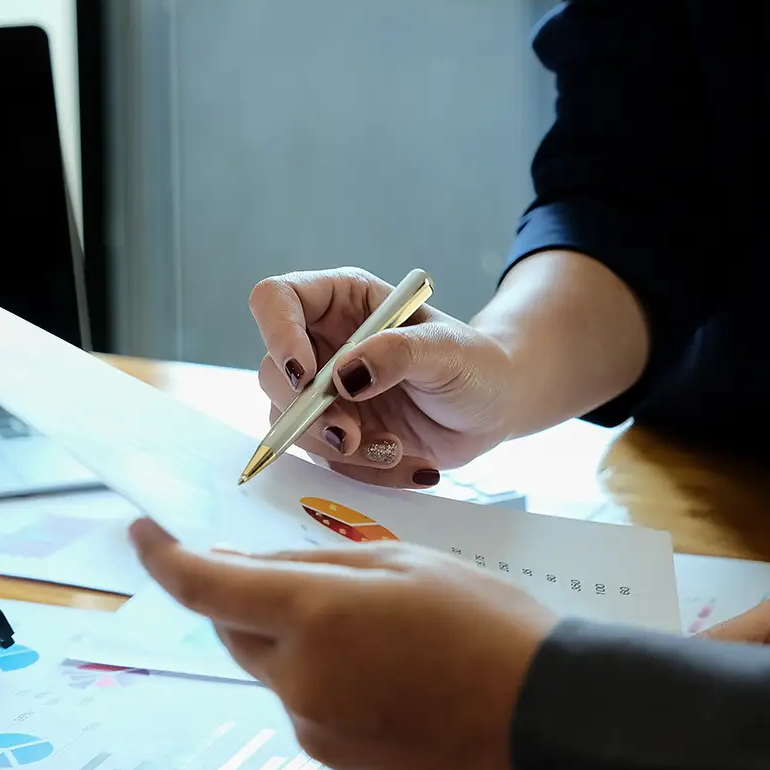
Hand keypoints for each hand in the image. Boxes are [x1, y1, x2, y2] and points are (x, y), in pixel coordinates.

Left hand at [129, 518, 555, 769]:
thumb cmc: (490, 626)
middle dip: (248, 598)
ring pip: (278, 673)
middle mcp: (301, 679)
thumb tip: (250, 564)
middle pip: (235, 630)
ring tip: (388, 634)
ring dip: (302, 645)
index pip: (205, 585)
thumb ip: (316, 560)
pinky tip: (396, 678)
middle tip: (299, 574)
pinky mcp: (342, 768)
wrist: (552, 720)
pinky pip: (314, 713)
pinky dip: (332, 686)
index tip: (144, 532)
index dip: (162, 556)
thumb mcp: (406, 563)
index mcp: (314, 613)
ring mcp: (318, 733)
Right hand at [249, 268, 518, 487]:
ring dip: (338, 448)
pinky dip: (365, 470)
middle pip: (273, 373)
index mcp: (342, 301)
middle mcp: (323, 343)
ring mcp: (326, 392)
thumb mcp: (448, 349)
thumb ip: (398, 353)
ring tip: (394, 449)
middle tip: (348, 437)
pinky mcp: (337, 433)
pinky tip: (407, 460)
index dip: (277, 334)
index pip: (276, 300)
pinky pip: (326, 460)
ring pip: (292, 424)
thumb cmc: (476, 362)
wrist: (495, 408)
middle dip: (307, 414)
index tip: (305, 375)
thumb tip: (344, 375)